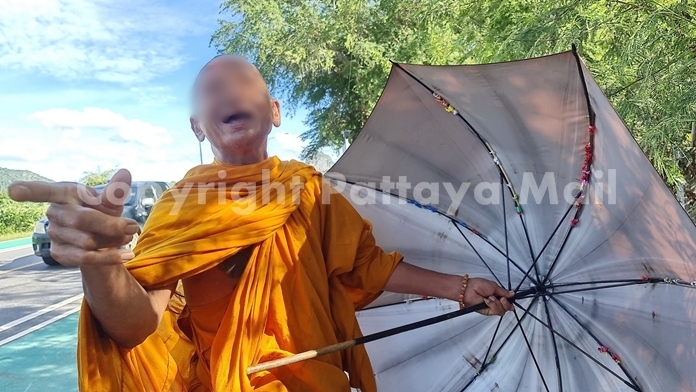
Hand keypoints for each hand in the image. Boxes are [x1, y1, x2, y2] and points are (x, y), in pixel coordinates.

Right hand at [7, 169, 137, 265]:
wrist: (103, 240)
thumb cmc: (102, 213)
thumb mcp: (111, 202)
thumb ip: (115, 191)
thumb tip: (125, 172)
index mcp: (65, 194)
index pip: (45, 191)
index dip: (29, 191)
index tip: (13, 191)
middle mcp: (54, 213)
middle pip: (81, 219)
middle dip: (110, 224)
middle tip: (132, 226)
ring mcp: (54, 234)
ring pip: (87, 240)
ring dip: (113, 240)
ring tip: (127, 236)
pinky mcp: (60, 254)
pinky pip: (86, 257)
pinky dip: (110, 257)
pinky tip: (126, 255)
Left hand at [464, 278, 514, 315]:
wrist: (469, 290)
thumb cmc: (478, 285)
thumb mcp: (494, 286)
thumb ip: (504, 292)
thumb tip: (512, 294)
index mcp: (498, 295)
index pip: (508, 301)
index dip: (510, 301)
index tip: (511, 299)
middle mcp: (496, 302)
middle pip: (507, 308)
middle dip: (506, 303)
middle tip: (502, 298)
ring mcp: (491, 307)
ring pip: (502, 311)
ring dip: (497, 304)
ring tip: (491, 298)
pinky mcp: (487, 311)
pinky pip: (495, 312)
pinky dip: (492, 305)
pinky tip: (487, 301)